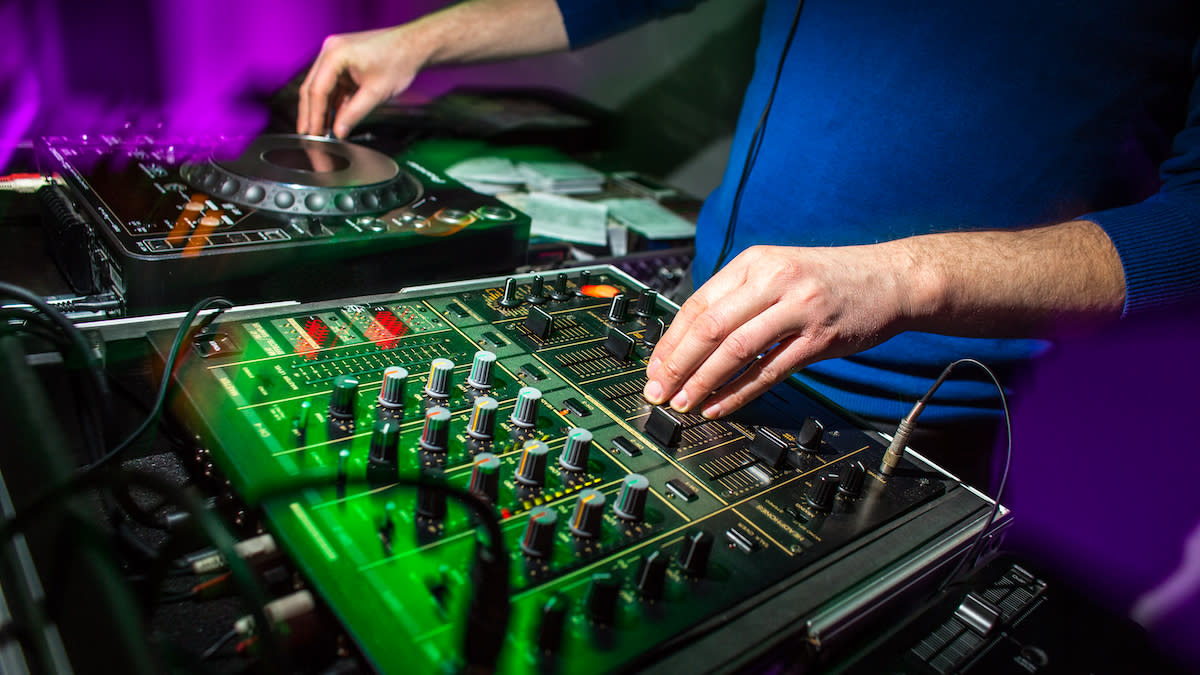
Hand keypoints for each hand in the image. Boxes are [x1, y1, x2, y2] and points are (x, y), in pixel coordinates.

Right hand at [297, 26, 426, 138]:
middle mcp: (331, 51)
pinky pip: (333, 85)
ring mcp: (336, 56)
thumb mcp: (375, 93)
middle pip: (313, 87)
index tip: (313, 133)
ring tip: (321, 131)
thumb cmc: (399, 60)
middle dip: (311, 113)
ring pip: (322, 87)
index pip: (317, 89)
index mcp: (335, 54)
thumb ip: (354, 114)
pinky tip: (334, 119)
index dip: (314, 115)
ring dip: (322, 109)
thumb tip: (338, 132)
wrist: (414, 46)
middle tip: (309, 135)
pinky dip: (334, 102)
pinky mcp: (344, 63)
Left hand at [643, 243, 919, 417]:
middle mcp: (773, 280)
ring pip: (735, 349)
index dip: (670, 341)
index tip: (653, 366)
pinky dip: (739, 392)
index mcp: (754, 262)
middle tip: (659, 390)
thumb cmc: (831, 279)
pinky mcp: (818, 339)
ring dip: (703, 381)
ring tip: (683, 403)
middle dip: (677, 363)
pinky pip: (769, 371)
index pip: (697, 304)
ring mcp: (797, 309)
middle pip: (709, 327)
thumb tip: (692, 337)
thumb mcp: (779, 270)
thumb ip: (739, 296)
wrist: (891, 278)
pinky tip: (720, 406)